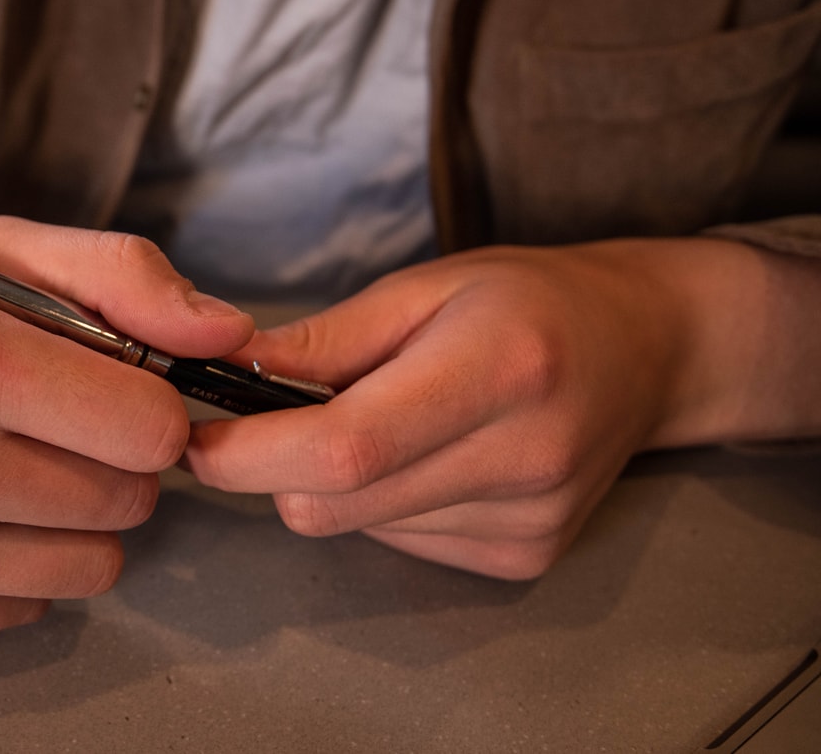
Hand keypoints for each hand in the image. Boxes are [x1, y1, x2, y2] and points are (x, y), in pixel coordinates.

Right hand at [0, 217, 253, 638]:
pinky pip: (32, 606)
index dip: (142, 401)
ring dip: (72, 517)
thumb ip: (121, 276)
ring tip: (1, 463)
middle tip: (39, 421)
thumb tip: (230, 335)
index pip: (153, 428)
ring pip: (96, 567)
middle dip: (108, 458)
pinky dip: (15, 563)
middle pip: (132, 501)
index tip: (101, 384)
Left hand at [182, 238, 820, 579]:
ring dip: (338, 483)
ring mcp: (528, 522)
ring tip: (391, 418)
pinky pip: (397, 543)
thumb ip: (323, 339)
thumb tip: (224, 370)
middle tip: (283, 414)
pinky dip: (383, 504)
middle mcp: (523, 459)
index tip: (198, 439)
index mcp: (500, 369)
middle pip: (336, 503)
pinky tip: (430, 454)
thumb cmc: (528, 301)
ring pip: (356, 529)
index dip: (253, 454)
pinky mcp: (524, 559)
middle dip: (276, 467)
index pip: (348, 447)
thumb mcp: (425, 286)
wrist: (647, 350)